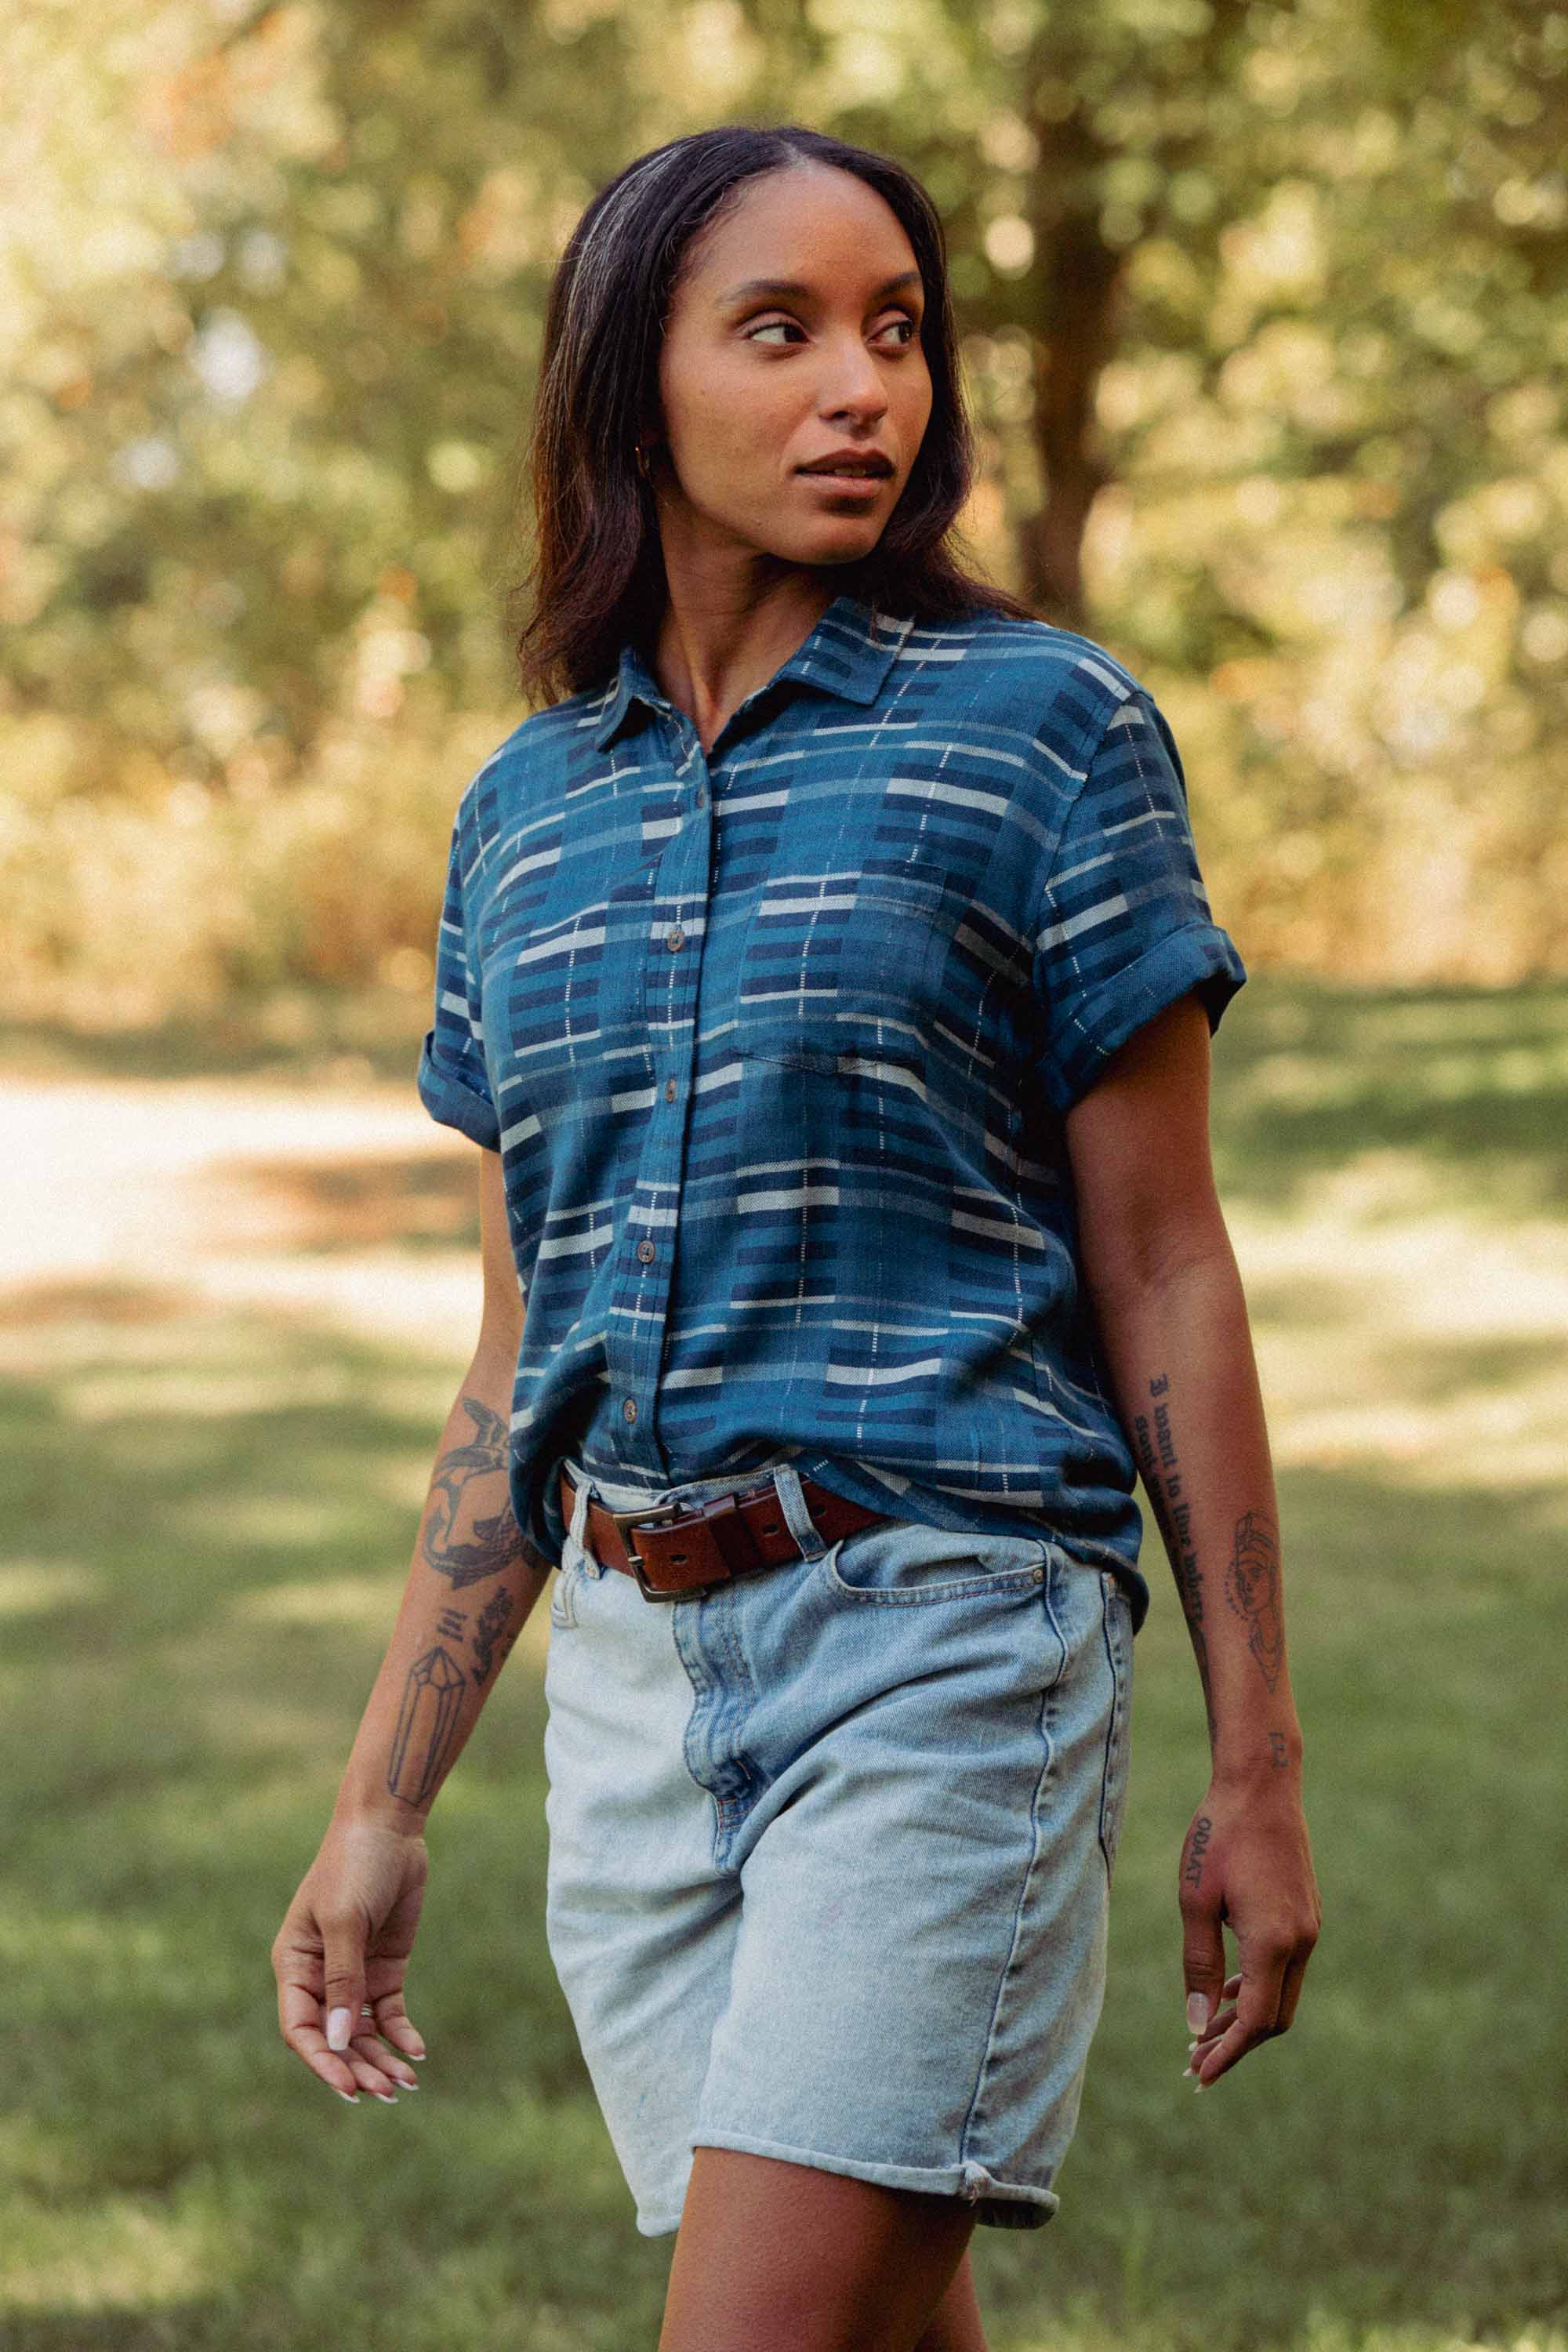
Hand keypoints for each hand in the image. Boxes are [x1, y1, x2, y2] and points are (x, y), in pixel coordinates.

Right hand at [272, 1816, 429, 2102]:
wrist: (388, 1827)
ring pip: (362, 2032)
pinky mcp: (384, 1968)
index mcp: (294, 1965)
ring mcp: (354, 1974)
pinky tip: (416, 2051)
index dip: (322, 2062)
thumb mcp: (345, 1922)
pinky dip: (400, 2034)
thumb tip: (340, 2041)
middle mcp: (319, 1977)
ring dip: (380, 2058)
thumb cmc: (353, 1866)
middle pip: (334, 2038)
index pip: (301, 2028)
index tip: (349, 2088)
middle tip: (387, 2092)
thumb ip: (344, 1981)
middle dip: (358, 2068)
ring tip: (405, 2084)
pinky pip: (388, 2012)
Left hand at [1177, 1774, 1320, 2089]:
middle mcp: (1302, 1941)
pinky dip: (1259, 1990)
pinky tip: (1229, 1991)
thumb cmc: (1220, 1836)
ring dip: (1247, 2018)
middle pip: (1275, 2019)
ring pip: (1283, 1995)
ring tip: (1205, 2034)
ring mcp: (1310, 1928)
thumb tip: (1196, 2025)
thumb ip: (1199, 1965)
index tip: (1199, 2076)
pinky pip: (1286, 1970)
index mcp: (1275, 1941)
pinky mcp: (1307, 1915)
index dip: (1228, 2053)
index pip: (1257, 2022)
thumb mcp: (1195, 1900)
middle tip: (1194, 2062)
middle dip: (1236, 2045)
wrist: (1261, 1784)